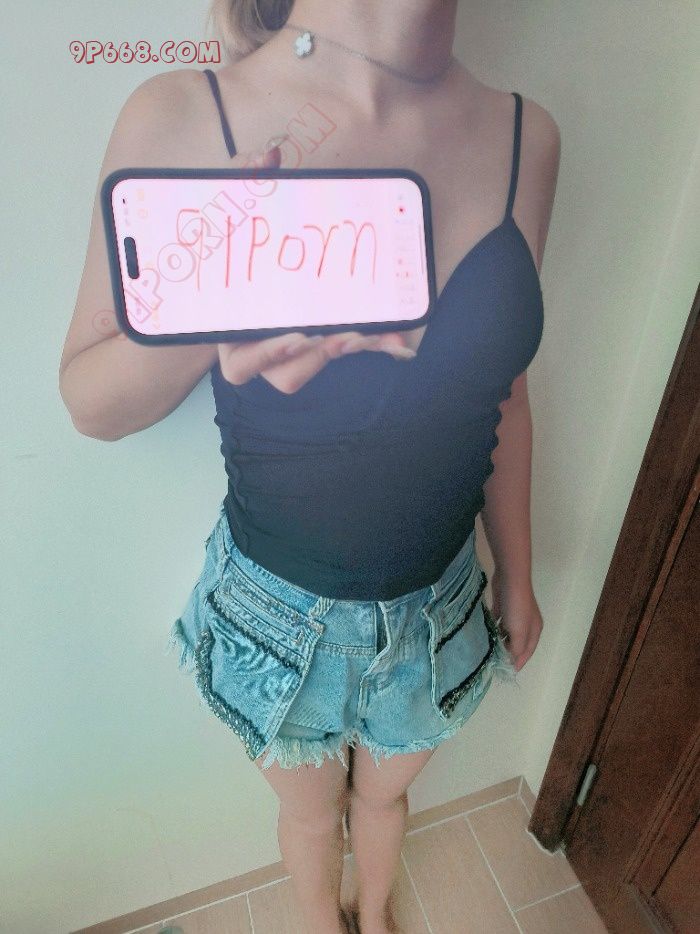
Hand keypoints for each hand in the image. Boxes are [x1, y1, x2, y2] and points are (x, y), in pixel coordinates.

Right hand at [217, 142, 416, 393]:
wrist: (265, 247)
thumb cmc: (241, 237)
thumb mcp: (239, 205)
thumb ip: (246, 180)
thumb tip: (269, 156)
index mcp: (231, 329)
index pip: (239, 365)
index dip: (265, 355)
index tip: (298, 335)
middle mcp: (262, 349)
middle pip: (286, 376)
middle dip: (315, 359)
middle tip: (342, 333)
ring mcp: (296, 350)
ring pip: (318, 369)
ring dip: (341, 352)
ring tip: (365, 331)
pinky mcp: (326, 340)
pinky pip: (345, 351)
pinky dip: (373, 345)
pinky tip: (397, 337)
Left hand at [490, 572, 542, 672]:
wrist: (510, 579)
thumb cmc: (517, 607)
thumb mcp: (519, 632)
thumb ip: (516, 648)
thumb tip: (512, 662)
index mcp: (534, 631)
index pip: (527, 652)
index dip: (518, 662)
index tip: (506, 672)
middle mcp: (526, 624)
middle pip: (517, 643)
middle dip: (507, 652)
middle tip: (493, 663)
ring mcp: (515, 615)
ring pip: (507, 633)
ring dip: (499, 641)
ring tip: (487, 651)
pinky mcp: (504, 607)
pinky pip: (498, 622)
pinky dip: (493, 628)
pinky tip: (485, 633)